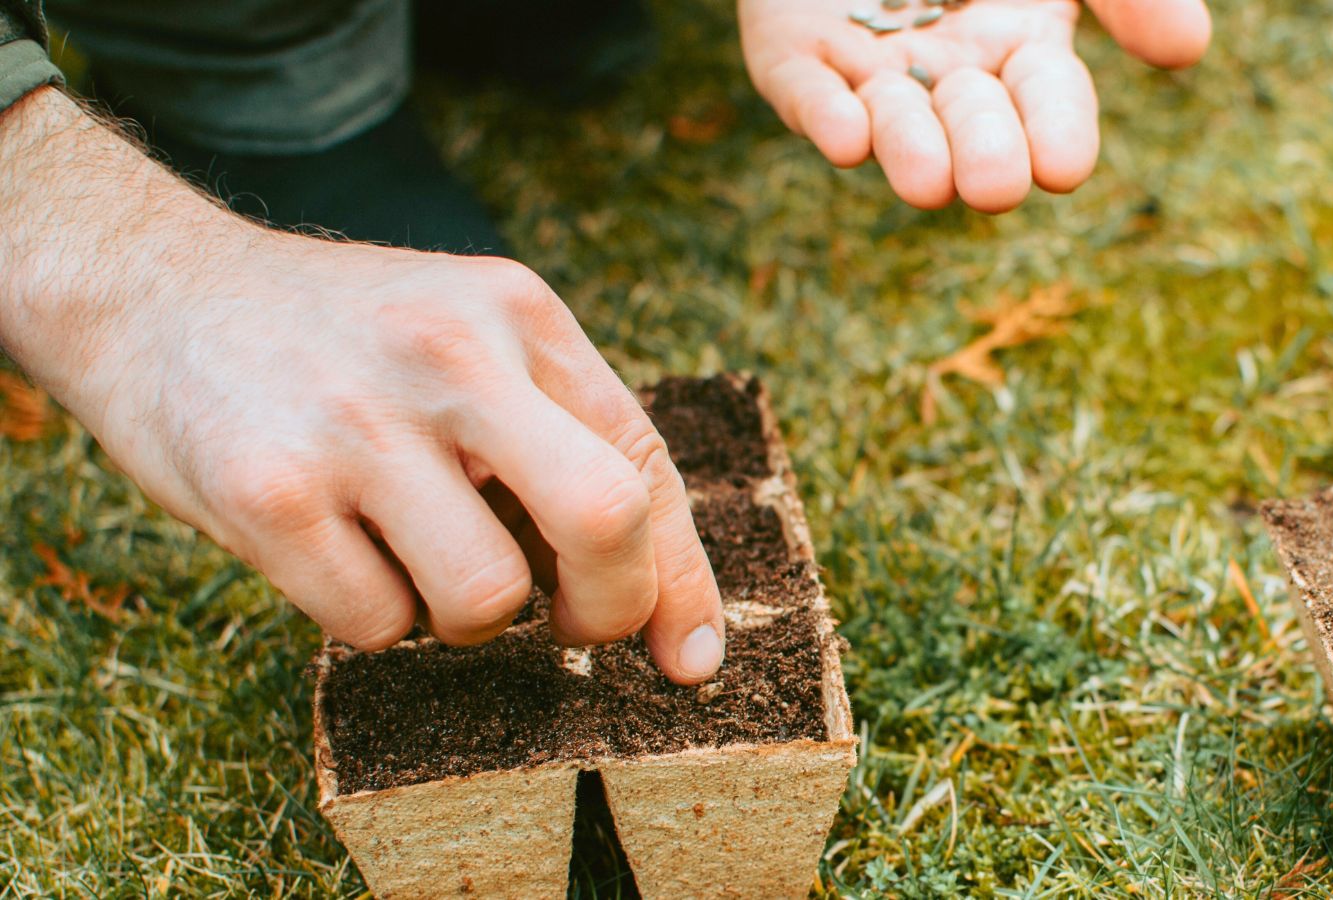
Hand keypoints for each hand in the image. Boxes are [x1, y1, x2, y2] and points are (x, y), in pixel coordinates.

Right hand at [0, 89, 724, 681]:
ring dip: (462, 618)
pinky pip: (376, 625)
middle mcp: (451, 355)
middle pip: (604, 517)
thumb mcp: (469, 339)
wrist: (153, 288)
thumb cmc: (343, 345)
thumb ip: (562, 439)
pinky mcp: (271, 491)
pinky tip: (335, 546)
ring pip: (485, 600)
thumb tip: (656, 608)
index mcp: (519, 313)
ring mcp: (359, 421)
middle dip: (608, 609)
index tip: (686, 660)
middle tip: (569, 628)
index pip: (644, 461)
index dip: (682, 579)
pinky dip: (371, 617)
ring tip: (413, 554)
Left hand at [739, 0, 1210, 211]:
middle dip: (985, 153)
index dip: (1057, 132)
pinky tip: (847, 138)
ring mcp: (870, 71)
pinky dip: (824, 117)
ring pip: (893, 124)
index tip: (1062, 167)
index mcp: (1021, 45)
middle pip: (973, 125)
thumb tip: (1187, 49)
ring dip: (910, 152)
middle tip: (995, 184)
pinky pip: (807, 96)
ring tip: (927, 181)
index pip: (1051, 101)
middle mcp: (948, 72)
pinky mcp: (793, 60)